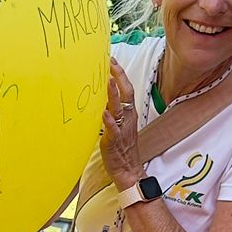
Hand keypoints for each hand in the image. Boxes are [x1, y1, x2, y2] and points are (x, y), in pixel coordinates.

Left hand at [100, 66, 142, 189]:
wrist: (128, 170)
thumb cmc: (121, 149)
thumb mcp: (118, 126)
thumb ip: (113, 112)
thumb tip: (103, 99)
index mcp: (128, 114)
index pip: (126, 90)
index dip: (120, 75)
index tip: (112, 61)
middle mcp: (127, 119)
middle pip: (127, 94)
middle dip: (119, 77)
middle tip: (111, 63)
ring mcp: (122, 129)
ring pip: (120, 109)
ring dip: (114, 94)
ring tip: (108, 81)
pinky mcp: (114, 141)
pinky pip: (113, 129)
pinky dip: (109, 121)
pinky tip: (104, 112)